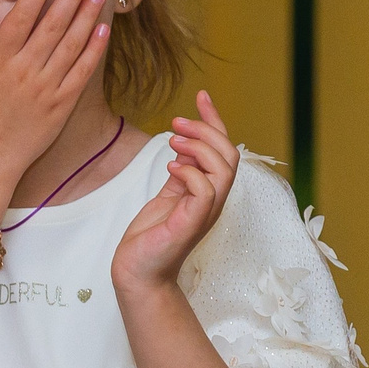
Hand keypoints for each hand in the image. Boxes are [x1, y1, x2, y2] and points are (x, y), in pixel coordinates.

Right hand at [0, 0, 111, 181]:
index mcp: (0, 63)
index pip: (22, 19)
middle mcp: (26, 72)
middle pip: (53, 26)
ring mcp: (47, 89)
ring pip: (72, 46)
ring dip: (88, 17)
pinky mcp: (62, 106)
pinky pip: (82, 73)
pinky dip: (94, 52)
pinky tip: (103, 31)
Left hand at [111, 92, 238, 292]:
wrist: (138, 272)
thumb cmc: (151, 238)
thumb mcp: (168, 194)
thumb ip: (182, 171)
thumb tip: (184, 144)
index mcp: (209, 191)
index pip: (224, 149)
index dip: (215, 120)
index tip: (201, 95)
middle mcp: (213, 201)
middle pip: (230, 155)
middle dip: (206, 130)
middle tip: (176, 123)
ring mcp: (205, 213)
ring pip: (224, 169)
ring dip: (199, 147)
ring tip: (172, 141)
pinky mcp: (192, 223)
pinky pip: (206, 189)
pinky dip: (190, 172)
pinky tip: (171, 168)